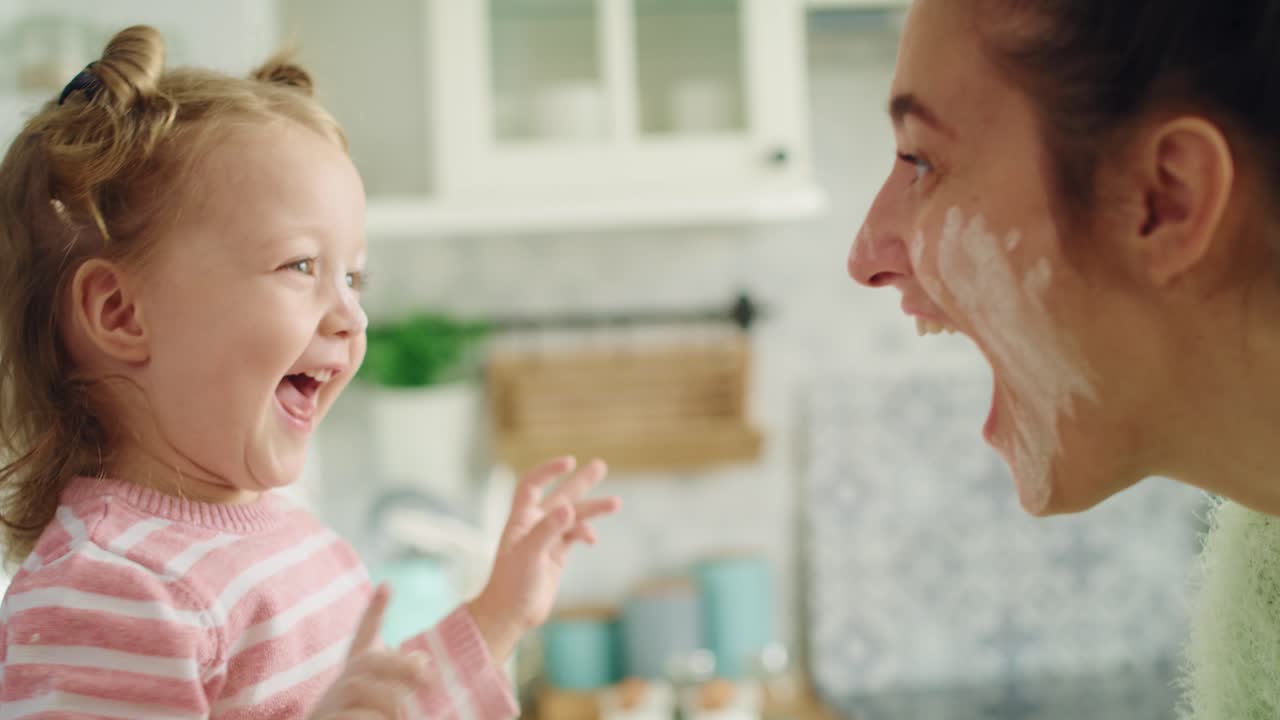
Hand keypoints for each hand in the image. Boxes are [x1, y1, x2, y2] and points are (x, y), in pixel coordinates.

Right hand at [309, 584, 429, 719]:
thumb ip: (397, 681)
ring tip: (407, 712)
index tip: (387, 586)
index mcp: (354, 678)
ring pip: (358, 689)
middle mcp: (338, 687)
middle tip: (428, 674)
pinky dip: (369, 718)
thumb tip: (423, 660)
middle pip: (366, 663)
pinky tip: (392, 719)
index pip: (362, 640)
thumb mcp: (378, 702)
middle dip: (398, 664)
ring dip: (387, 699)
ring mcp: (327, 706)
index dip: (373, 613)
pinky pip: (347, 715)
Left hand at [467, 457, 620, 662]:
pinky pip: (575, 535)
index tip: (570, 462)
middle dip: (580, 483)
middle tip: (600, 466)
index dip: (548, 471)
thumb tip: (568, 508)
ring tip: (616, 502)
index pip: (532, 485)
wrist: (511, 614)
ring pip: (573, 517)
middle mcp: (534, 525)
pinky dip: (585, 533)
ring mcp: (546, 539)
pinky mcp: (556, 554)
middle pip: (560, 496)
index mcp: (520, 519)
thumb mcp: (528, 555)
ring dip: (592, 509)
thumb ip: (547, 530)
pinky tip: (592, 538)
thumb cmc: (511, 585)